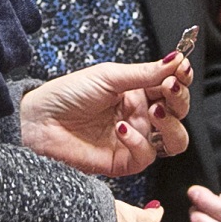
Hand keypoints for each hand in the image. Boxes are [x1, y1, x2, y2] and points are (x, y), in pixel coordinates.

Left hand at [21, 54, 193, 177]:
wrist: (38, 121)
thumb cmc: (68, 94)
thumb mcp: (108, 76)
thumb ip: (145, 73)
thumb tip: (178, 59)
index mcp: (138, 93)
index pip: (172, 87)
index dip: (181, 79)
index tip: (181, 69)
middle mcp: (141, 117)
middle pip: (179, 114)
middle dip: (179, 100)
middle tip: (169, 88)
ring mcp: (134, 140)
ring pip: (174, 140)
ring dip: (170, 124)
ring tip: (154, 110)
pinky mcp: (123, 162)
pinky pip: (146, 156)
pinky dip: (139, 142)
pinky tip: (121, 129)